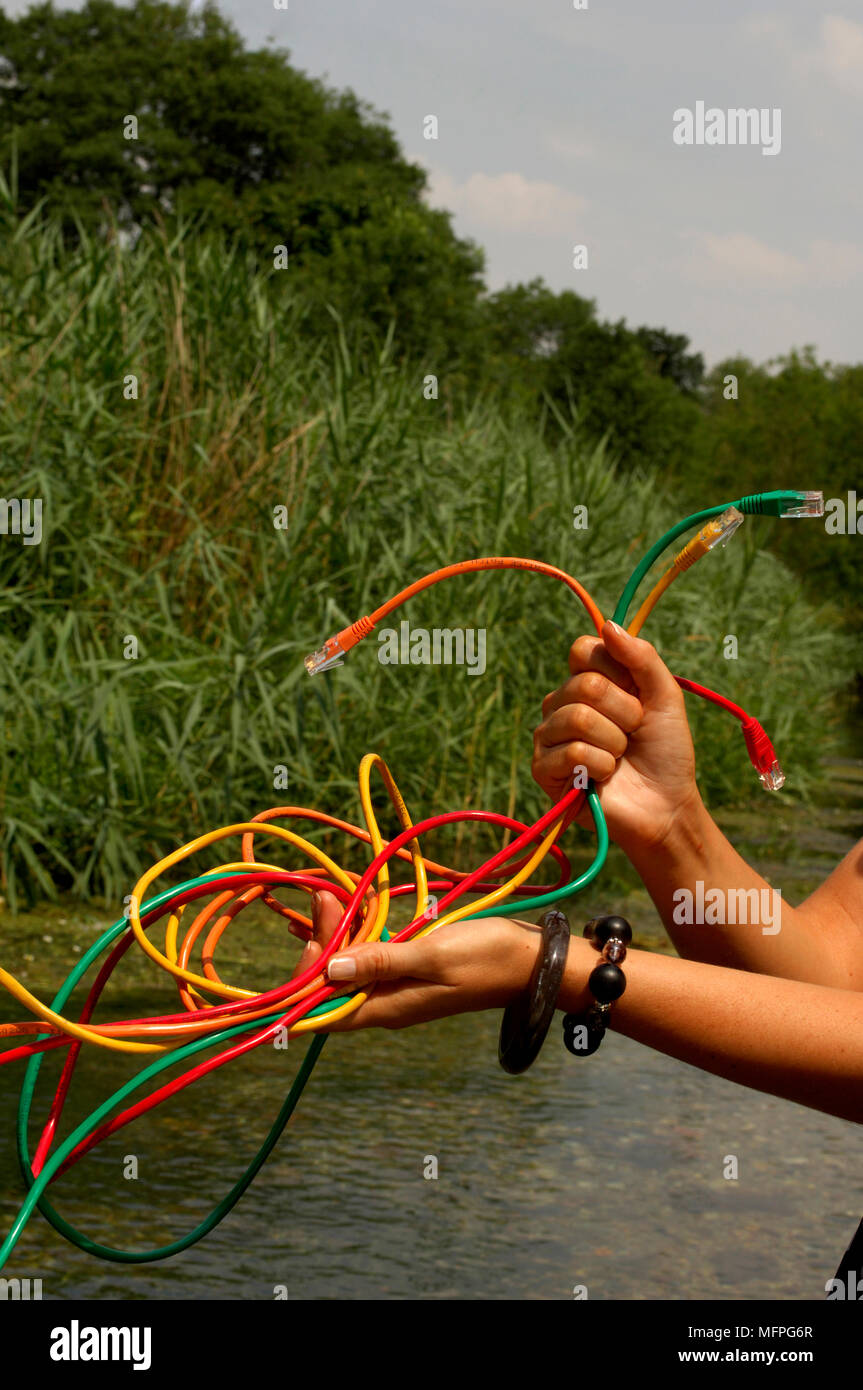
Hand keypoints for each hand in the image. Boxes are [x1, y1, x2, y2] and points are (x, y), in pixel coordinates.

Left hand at [295, 891, 542, 1030]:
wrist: (530, 960)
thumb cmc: (485, 958)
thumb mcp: (433, 956)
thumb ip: (381, 962)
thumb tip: (329, 970)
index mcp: (386, 1009)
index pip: (323, 1011)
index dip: (306, 979)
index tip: (315, 934)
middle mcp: (384, 1003)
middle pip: (330, 984)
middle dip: (321, 942)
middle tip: (325, 897)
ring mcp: (394, 986)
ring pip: (347, 967)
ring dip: (335, 933)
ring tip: (330, 894)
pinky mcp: (406, 967)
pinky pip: (368, 954)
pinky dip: (355, 931)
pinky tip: (347, 906)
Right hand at [532, 619, 699, 854]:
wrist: (667, 804)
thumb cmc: (666, 751)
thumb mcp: (665, 696)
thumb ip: (642, 657)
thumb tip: (608, 625)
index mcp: (587, 681)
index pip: (583, 649)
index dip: (617, 671)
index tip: (637, 695)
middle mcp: (562, 703)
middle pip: (585, 685)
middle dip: (625, 713)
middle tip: (633, 733)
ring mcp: (549, 735)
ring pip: (578, 718)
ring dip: (615, 742)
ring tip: (619, 757)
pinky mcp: (543, 768)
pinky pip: (572, 752)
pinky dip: (601, 765)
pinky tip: (603, 777)